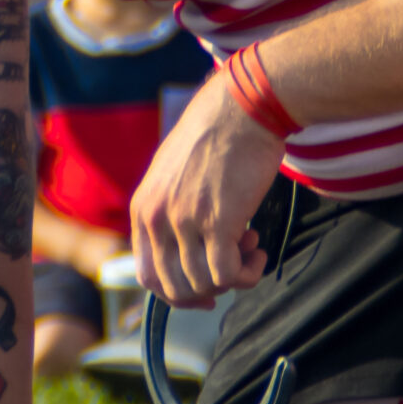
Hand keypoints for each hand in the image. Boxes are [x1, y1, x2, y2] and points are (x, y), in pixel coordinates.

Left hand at [128, 72, 284, 306]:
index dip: (177, 293)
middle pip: (174, 287)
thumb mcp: (172, 174)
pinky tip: (259, 250)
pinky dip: (247, 273)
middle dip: (207, 289)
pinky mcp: (218, 222)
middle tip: (233, 269)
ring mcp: (185, 221)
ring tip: (251, 248)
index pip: (148, 275)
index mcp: (143, 209)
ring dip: (233, 276)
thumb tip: (183, 247)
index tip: (204, 292)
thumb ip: (168, 209)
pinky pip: (228, 273)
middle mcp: (158, 218)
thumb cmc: (216, 136)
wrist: (242, 110)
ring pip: (204, 283)